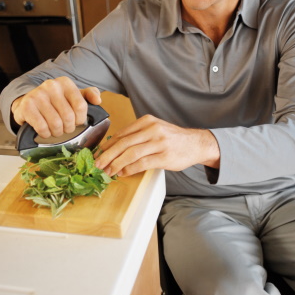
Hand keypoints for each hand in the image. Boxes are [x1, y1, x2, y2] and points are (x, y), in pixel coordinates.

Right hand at [11, 76, 100, 137]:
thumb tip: (98, 100)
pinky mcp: (27, 106)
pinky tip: (44, 131)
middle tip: (64, 128)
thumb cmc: (54, 102)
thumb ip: (89, 95)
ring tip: (55, 129)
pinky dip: (45, 133)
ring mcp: (38, 95)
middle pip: (68, 117)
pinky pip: (42, 127)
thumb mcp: (73, 95)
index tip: (76, 121)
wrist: (28, 103)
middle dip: (68, 128)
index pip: (81, 106)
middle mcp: (51, 86)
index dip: (80, 119)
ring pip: (56, 124)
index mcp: (65, 83)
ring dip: (57, 132)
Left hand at [94, 114, 219, 176]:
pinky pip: (142, 163)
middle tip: (98, 164)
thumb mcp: (155, 129)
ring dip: (116, 164)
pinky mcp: (164, 156)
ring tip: (108, 171)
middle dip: (107, 155)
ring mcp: (159, 143)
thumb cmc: (173, 138)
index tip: (98, 154)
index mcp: (147, 121)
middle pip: (123, 143)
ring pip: (131, 154)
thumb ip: (137, 135)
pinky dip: (130, 169)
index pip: (121, 134)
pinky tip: (123, 173)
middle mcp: (152, 129)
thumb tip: (114, 147)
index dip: (107, 146)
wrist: (196, 143)